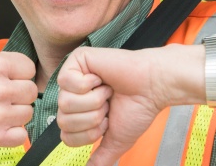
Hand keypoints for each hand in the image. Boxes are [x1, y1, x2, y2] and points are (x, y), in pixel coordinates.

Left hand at [57, 47, 168, 165]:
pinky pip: (67, 81)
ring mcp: (73, 77)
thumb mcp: (116, 139)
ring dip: (94, 100)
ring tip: (107, 91)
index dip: (90, 134)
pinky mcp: (77, 60)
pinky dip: (89, 84)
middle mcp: (73, 95)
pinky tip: (102, 78)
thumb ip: (101, 157)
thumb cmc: (137, 107)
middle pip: (63, 120)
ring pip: (65, 102)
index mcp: (80, 112)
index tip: (108, 120)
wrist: (152, 86)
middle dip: (93, 117)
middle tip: (109, 103)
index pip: (66, 136)